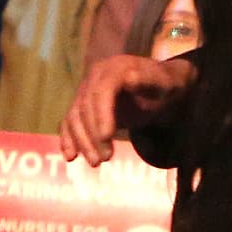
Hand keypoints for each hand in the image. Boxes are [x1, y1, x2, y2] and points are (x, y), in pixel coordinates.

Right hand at [59, 54, 196, 166]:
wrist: (156, 86)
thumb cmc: (163, 86)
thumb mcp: (163, 83)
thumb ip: (147, 80)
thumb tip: (130, 77)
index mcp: (115, 68)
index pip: (102, 90)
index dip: (102, 113)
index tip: (107, 136)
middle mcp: (96, 77)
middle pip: (86, 106)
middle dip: (93, 134)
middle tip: (106, 158)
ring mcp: (86, 90)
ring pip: (75, 116)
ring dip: (82, 141)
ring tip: (96, 163)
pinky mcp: (82, 104)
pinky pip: (70, 121)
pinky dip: (68, 138)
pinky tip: (70, 157)